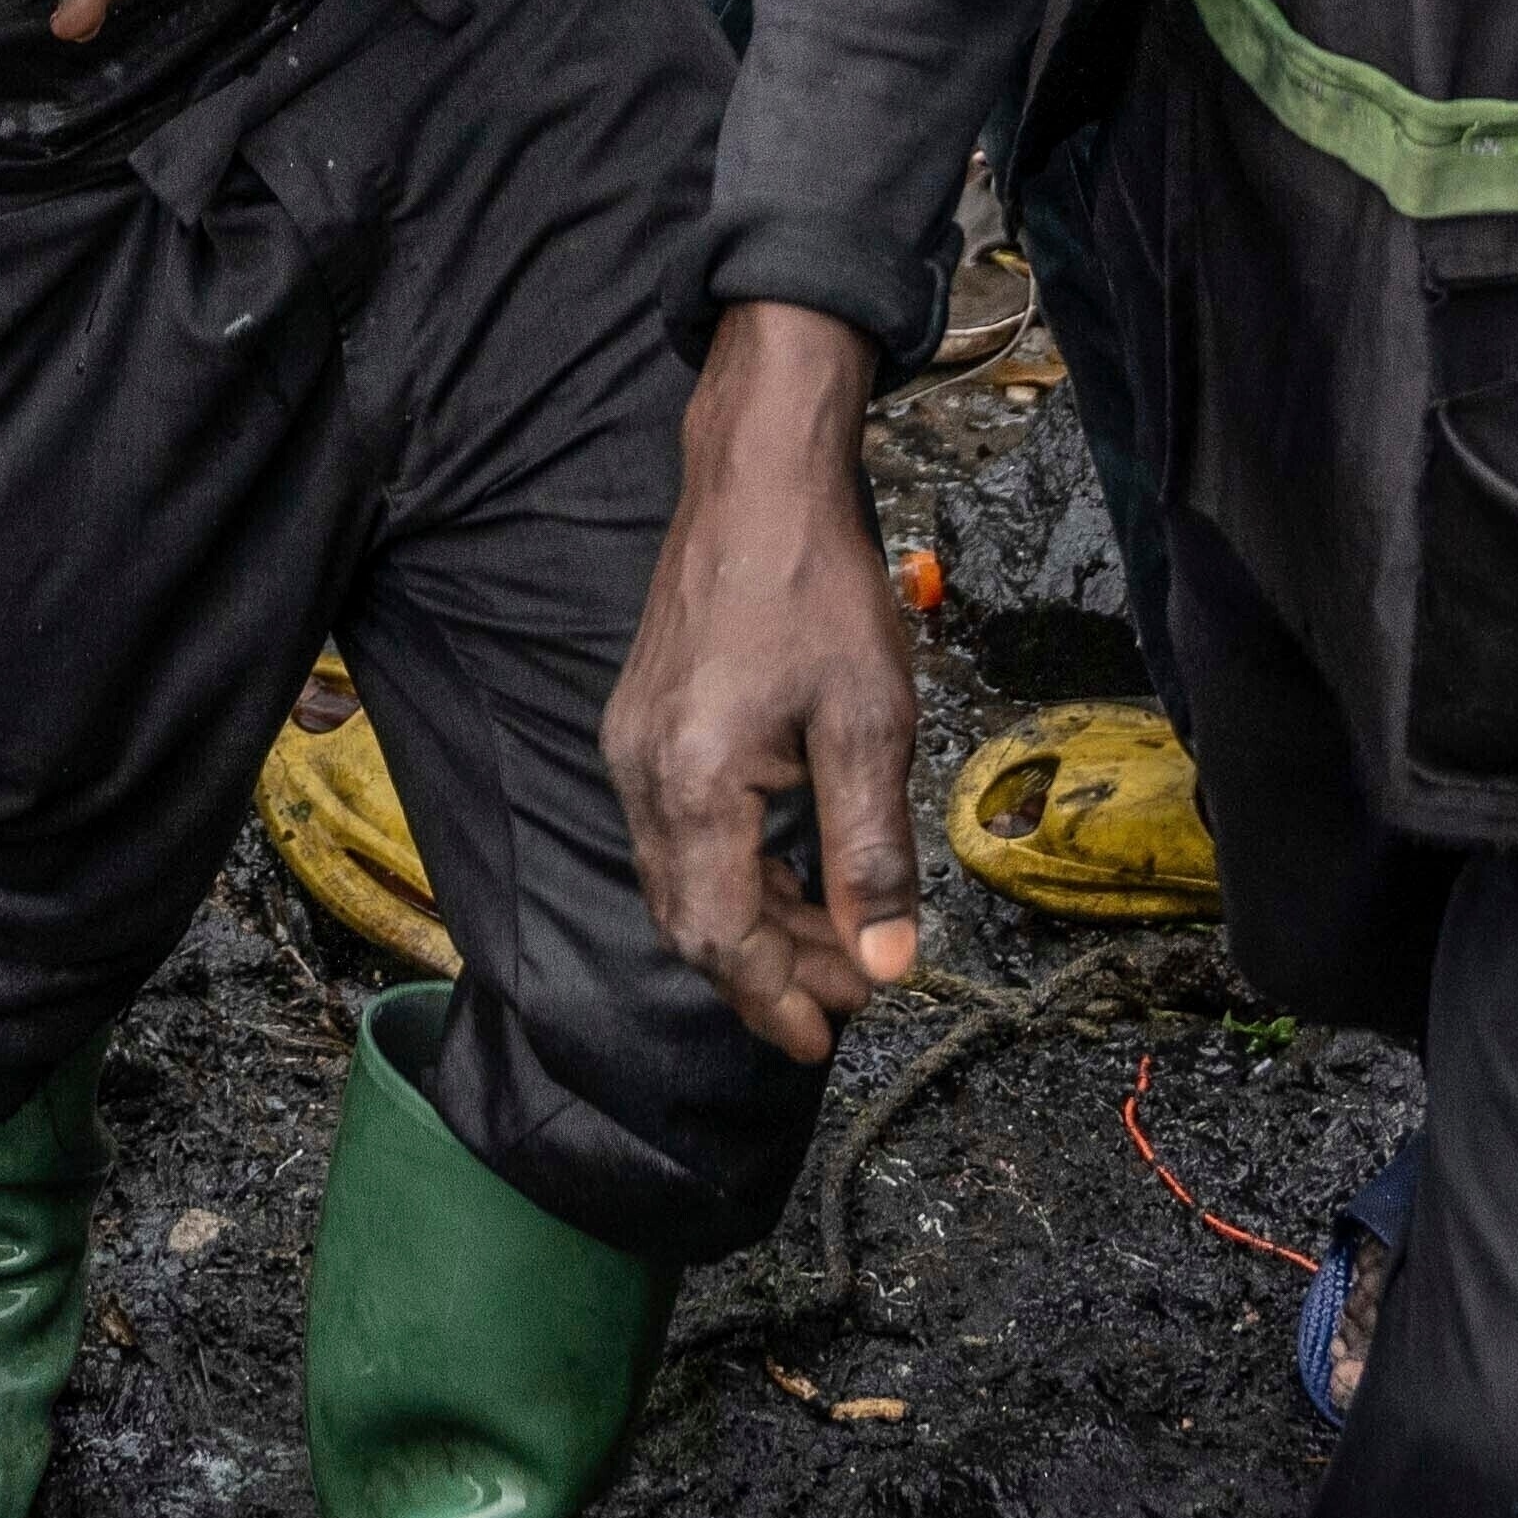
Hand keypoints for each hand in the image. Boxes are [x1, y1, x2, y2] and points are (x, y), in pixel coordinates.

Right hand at [609, 307, 928, 1062]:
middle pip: (691, 918)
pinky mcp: (643, 723)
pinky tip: (794, 871)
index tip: (827, 1037)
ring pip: (681, 878)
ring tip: (834, 943)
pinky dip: (733, 871)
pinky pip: (676, 831)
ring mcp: (632, 745)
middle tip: (849, 993)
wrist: (758, 480)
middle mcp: (641, 772)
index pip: (720, 934)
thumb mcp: (869, 724)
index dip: (773, 998)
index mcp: (692, 781)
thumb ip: (872, 854)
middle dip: (769, 970)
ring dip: (755, 924)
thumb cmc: (817, 588)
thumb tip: (885, 964)